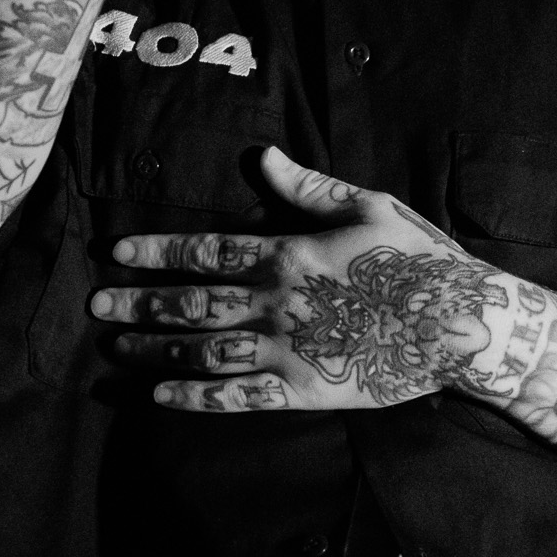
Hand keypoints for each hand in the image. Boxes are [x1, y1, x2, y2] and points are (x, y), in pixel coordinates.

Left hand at [89, 147, 511, 413]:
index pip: (205, 252)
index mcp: (289, 253)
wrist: (460, 323)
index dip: (157, 253)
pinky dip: (196, 397)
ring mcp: (287, 351)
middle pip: (192, 303)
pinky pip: (239, 398)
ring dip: (155, 349)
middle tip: (97, 304)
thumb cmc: (419, 259)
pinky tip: (162, 397)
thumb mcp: (369, 205)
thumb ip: (309, 187)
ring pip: (204, 351)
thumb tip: (263, 158)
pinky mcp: (305, 390)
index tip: (117, 254)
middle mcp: (277, 303)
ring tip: (118, 347)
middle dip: (139, 303)